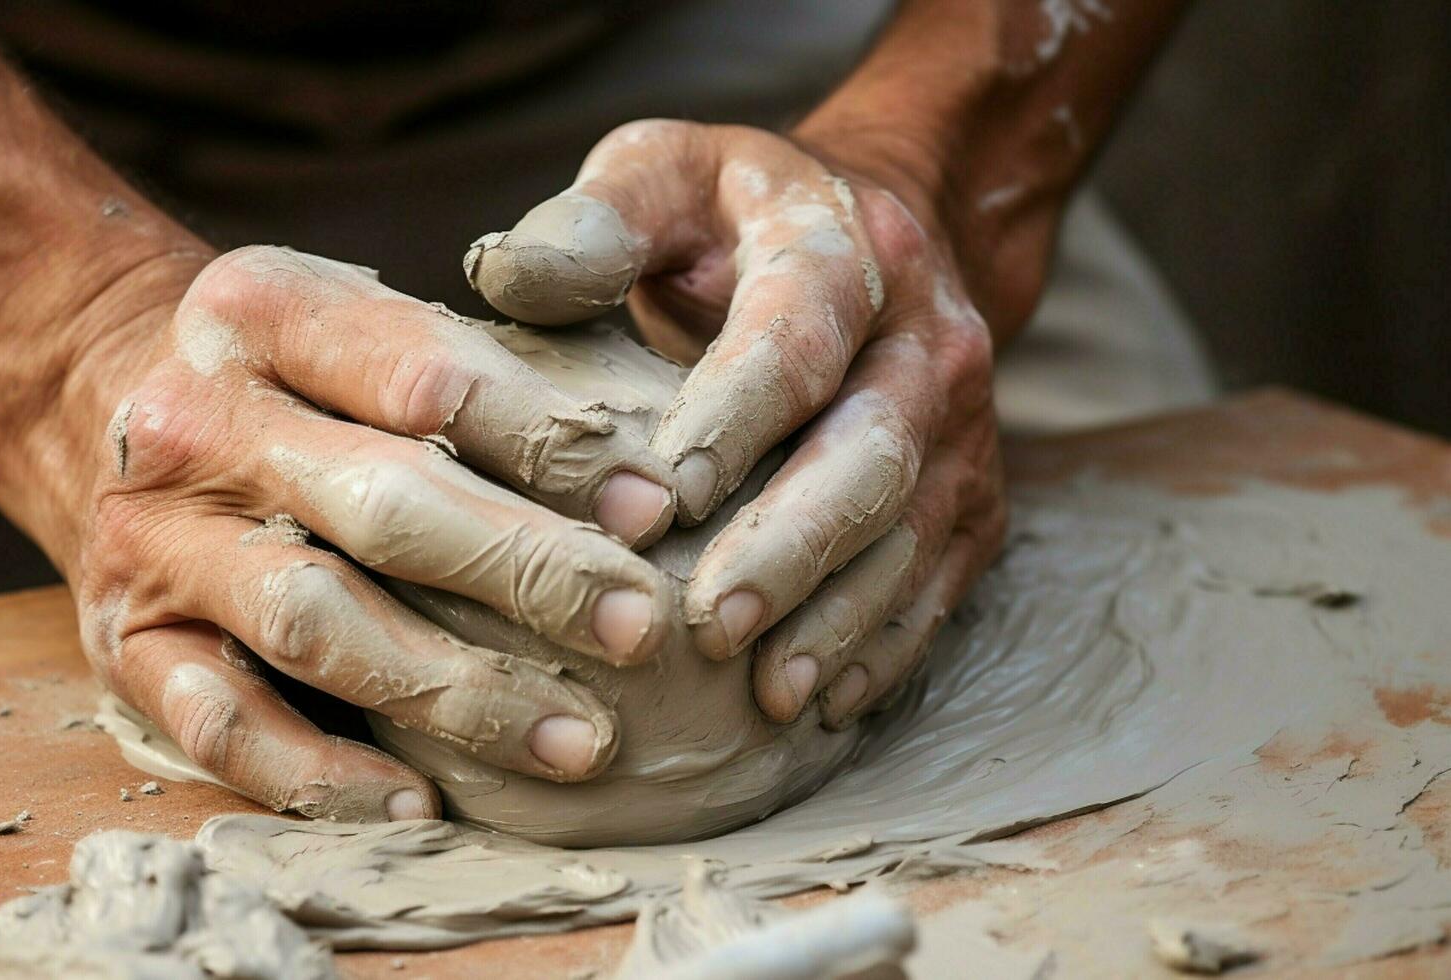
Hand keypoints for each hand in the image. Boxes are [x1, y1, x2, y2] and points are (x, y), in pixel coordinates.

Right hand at [38, 245, 687, 819]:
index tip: (656, 506)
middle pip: (383, 506)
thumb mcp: (357, 317)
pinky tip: (422, 801)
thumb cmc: (288, 373)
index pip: (424, 376)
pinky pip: (226, 726)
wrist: (91, 395)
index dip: (549, 444)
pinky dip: (322, 776)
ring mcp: (155, 541)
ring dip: (456, 690)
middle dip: (528, 572)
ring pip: (316, 623)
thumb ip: (477, 364)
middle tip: (641, 625)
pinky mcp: (127, 646)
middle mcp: (196, 422)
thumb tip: (647, 474)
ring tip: (575, 738)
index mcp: (264, 312)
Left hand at [466, 119, 1013, 729]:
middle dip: (793, 544)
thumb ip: (594, 222)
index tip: (660, 499)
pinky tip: (823, 703)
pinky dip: (886, 646)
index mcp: (839, 248)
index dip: (734, 419)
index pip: (795, 337)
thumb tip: (506, 276)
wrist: (885, 226)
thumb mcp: (661, 175)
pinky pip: (941, 579)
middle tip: (713, 624)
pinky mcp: (972, 492)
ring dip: (843, 617)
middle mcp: (923, 337)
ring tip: (770, 695)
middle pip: (873, 450)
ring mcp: (961, 423)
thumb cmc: (733, 218)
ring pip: (915, 530)